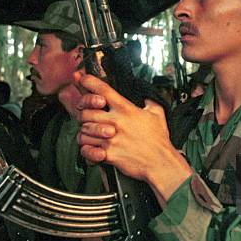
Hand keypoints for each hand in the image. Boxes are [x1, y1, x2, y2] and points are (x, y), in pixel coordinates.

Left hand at [75, 73, 191, 200]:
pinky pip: (87, 150)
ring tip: (90, 134)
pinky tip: (93, 149)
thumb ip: (150, 101)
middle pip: (85, 111)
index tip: (80, 78)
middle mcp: (116, 122)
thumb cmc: (158, 140)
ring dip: (84, 132)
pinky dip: (86, 150)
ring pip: (83, 131)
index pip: (102, 89)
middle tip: (86, 116)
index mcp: (126, 109)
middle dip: (82, 113)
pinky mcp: (108, 154)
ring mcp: (110, 139)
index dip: (88, 81)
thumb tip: (146, 94)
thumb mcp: (158, 114)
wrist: (160, 162)